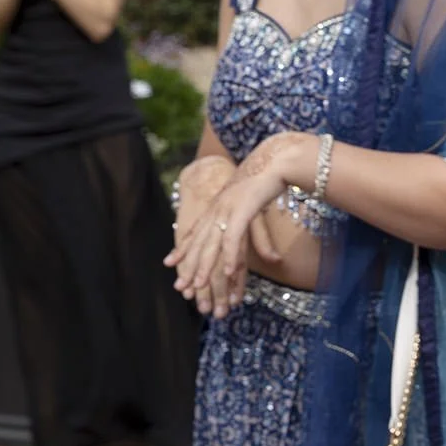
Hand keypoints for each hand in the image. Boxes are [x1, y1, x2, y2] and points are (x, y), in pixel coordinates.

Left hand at [171, 156, 276, 313]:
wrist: (277, 158)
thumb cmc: (265, 177)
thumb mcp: (248, 197)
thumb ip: (243, 212)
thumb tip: (243, 218)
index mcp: (217, 206)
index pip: (194, 231)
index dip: (182, 248)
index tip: (169, 263)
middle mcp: (217, 210)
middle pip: (199, 243)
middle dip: (189, 266)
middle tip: (181, 288)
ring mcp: (228, 211)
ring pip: (212, 244)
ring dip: (204, 267)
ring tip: (198, 286)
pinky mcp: (242, 212)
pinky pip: (233, 239)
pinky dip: (230, 256)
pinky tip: (228, 272)